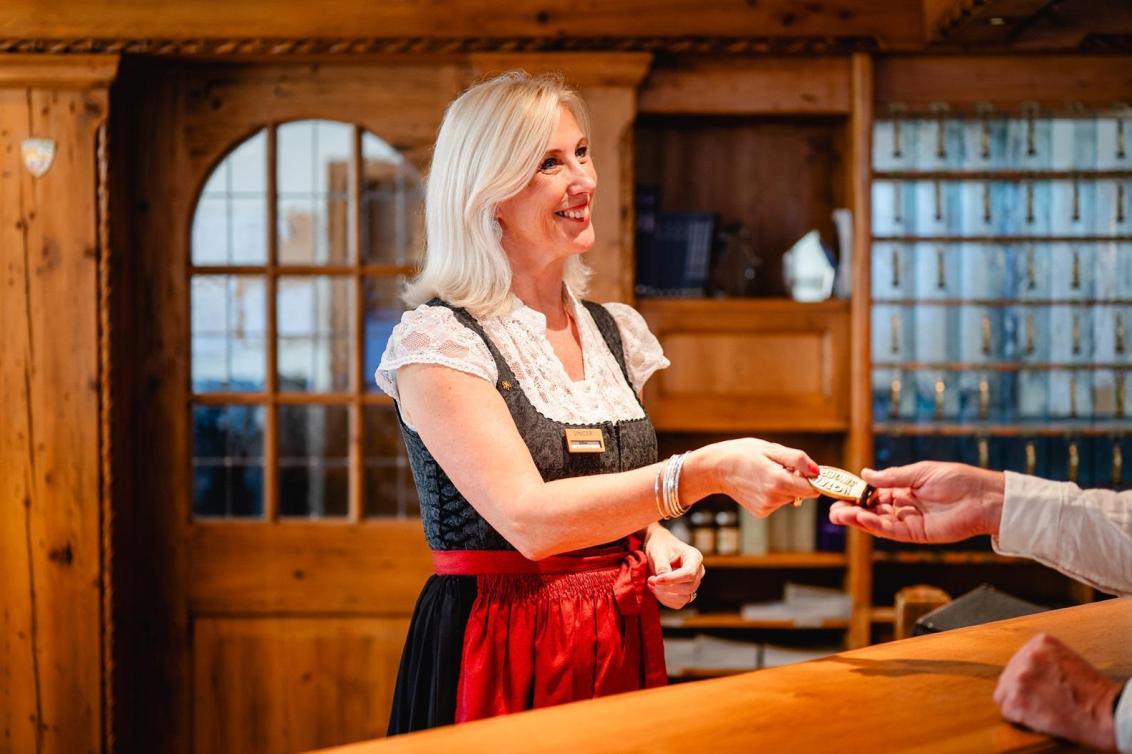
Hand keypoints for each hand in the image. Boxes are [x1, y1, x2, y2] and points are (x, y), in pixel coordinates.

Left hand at [644, 525, 704, 609]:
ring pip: (684, 598)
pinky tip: (655, 589)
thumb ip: (661, 565)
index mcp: (694, 557)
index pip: (689, 573)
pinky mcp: (686, 592)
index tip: (657, 580)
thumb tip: (662, 580)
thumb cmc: (660, 546)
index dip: (673, 579)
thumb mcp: (658, 551)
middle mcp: (698, 571)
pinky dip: (665, 599)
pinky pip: (678, 603)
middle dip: (667, 588)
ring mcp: (694, 583)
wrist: (659, 549)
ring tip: (651, 583)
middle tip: (650, 580)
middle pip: (688, 587)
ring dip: (665, 595)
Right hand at [710, 438, 819, 518]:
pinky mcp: (761, 513)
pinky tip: (759, 484)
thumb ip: (797, 460)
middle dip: (797, 480)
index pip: (813, 489)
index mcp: (779, 481)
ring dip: (785, 486)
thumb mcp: (771, 449)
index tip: (804, 469)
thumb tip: (817, 472)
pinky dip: (774, 493)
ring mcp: (767, 507)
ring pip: (790, 497)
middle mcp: (774, 498)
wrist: (715, 468)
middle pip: (802, 493)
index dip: (812, 478)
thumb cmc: (743, 453)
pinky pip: (778, 502)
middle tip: (778, 466)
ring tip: (765, 473)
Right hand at [827, 461, 1003, 543]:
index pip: (874, 493)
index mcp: (904, 489)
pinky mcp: (917, 535)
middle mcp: (904, 506)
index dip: (856, 494)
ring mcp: (910, 521)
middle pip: (872, 510)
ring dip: (858, 520)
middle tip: (833, 510)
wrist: (983, 498)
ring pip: (878, 522)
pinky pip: (892, 532)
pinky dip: (875, 526)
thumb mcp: (920, 472)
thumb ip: (892, 478)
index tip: (839, 493)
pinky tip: (862, 520)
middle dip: (851, 510)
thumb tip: (865, 475)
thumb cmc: (957, 480)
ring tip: (840, 516)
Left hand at [994, 633, 1120, 750]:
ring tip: (1040, 710)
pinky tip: (1038, 718)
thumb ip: (1043, 659)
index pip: (1018, 660)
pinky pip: (1008, 711)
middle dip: (1020, 690)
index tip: (1038, 687)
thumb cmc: (1093, 691)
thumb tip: (1025, 667)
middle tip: (1039, 701)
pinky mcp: (1017, 700)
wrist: (1105, 712)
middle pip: (1008, 676)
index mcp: (1040, 643)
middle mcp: (1028, 656)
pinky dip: (1020, 718)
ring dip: (1019, 704)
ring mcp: (1020, 677)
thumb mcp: (1067, 659)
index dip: (1027, 677)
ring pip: (1004, 694)